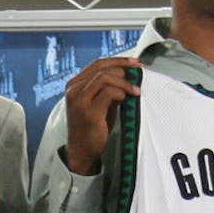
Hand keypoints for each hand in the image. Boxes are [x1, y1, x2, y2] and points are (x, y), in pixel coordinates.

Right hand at [61, 56, 142, 174]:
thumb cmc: (93, 127)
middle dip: (124, 68)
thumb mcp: (100, 103)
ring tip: (135, 90)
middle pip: (101, 67)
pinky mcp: (88, 111)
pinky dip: (121, 92)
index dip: (118, 60)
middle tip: (140, 74)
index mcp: (74, 85)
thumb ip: (108, 88)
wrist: (82, 151)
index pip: (97, 64)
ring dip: (124, 82)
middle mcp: (73, 90)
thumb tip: (129, 74)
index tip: (135, 63)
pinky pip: (108, 93)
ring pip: (104, 77)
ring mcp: (79, 100)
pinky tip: (127, 98)